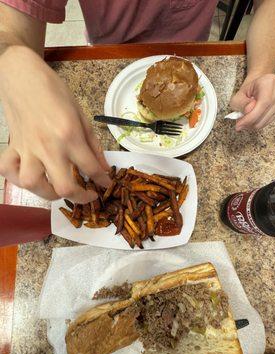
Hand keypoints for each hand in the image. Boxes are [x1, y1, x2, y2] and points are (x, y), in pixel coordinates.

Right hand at [0, 46, 110, 203]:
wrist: (23, 76)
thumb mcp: (81, 115)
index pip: (90, 168)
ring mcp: (27, 148)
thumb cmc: (55, 92)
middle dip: (80, 197)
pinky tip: (30, 176)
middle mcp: (48, 146)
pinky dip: (17, 179)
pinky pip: (8, 170)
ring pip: (32, 184)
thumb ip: (93, 144)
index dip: (102, 181)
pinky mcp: (12, 147)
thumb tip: (104, 167)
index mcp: (69, 136)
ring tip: (57, 189)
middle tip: (87, 195)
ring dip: (47, 193)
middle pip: (64, 186)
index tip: (106, 185)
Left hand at [230, 73, 274, 131]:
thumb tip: (248, 111)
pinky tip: (252, 121)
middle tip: (239, 125)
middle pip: (265, 112)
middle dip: (250, 122)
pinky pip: (269, 121)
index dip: (251, 117)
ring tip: (244, 122)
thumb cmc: (248, 89)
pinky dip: (259, 124)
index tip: (239, 124)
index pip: (263, 103)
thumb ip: (241, 103)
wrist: (258, 85)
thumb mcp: (239, 94)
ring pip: (267, 119)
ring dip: (253, 124)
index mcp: (268, 81)